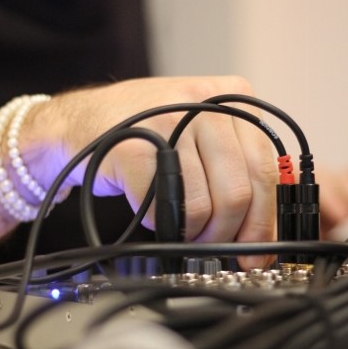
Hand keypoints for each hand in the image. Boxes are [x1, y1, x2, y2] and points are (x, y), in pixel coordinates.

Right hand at [28, 76, 277, 266]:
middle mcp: (206, 102)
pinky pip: (162, 212)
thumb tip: (265, 231)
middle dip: (226, 235)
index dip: (264, 221)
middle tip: (211, 246)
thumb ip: (237, 166)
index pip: (266, 170)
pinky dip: (159, 226)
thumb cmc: (147, 133)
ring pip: (202, 207)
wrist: (81, 121)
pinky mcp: (134, 148)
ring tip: (180, 229)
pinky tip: (152, 212)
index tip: (257, 251)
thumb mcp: (202, 134)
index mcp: (235, 97)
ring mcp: (168, 121)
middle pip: (237, 193)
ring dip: (192, 234)